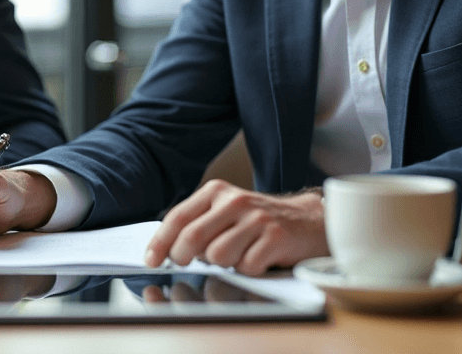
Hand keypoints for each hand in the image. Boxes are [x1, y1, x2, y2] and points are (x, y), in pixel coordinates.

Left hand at [143, 179, 327, 275]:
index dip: (160, 242)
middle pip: (192, 238)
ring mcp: (256, 218)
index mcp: (217, 191)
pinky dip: (249, 270)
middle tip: (188, 265)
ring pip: (218, 256)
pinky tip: (259, 259)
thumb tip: (165, 250)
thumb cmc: (260, 221)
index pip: (178, 217)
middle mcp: (235, 201)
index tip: (151, 260)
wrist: (310, 220)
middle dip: (183, 258)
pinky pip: (246, 266)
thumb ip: (199, 224)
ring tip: (237, 255)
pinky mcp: (276, 237)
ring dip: (224, 264)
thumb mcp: (227, 212)